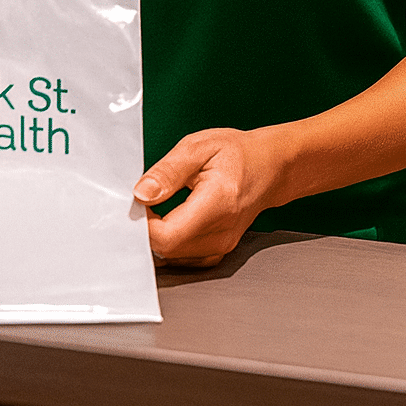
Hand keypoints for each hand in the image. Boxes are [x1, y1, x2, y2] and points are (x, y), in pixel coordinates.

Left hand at [133, 126, 287, 267]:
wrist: (268, 167)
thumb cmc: (237, 153)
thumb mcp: (198, 147)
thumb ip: (168, 172)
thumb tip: (142, 193)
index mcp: (217, 202)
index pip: (167, 236)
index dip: (142, 224)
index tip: (137, 203)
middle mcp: (222, 232)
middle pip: (167, 250)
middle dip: (146, 229)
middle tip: (144, 202)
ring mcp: (222, 245)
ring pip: (172, 257)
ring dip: (157, 236)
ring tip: (158, 208)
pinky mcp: (219, 251)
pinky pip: (183, 258)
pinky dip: (170, 243)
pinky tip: (169, 220)